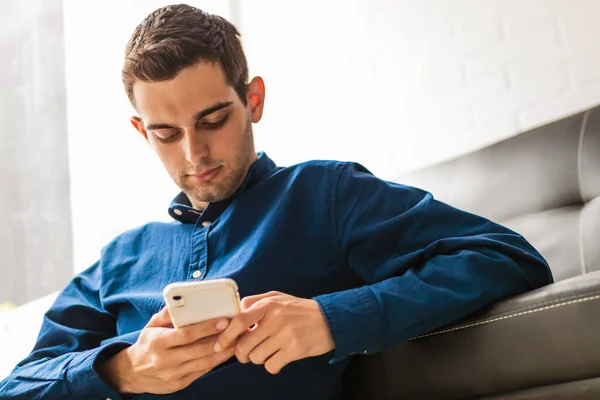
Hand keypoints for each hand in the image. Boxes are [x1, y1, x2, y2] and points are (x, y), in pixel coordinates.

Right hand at [98, 307, 234, 393]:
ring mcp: (173, 374)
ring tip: (238, 339)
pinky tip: (226, 351)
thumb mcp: (151, 326)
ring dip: (224, 351)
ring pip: (205, 362)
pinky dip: (216, 361)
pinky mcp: (180, 383)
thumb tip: (182, 300)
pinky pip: (203, 371)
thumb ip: (167, 313)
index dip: (206, 327)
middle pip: (199, 349)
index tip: (224, 320)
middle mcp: (165, 360)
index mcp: (157, 342)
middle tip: (238, 329)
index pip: (186, 335)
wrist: (133, 373)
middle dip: (222, 339)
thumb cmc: (147, 343)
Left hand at [214, 291, 334, 374]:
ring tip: (268, 351)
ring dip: (259, 359)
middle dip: (242, 354)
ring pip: (256, 358)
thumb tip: (234, 311)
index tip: (220, 345)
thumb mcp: (277, 297)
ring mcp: (285, 335)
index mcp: (268, 305)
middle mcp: (275, 319)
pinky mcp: (295, 350)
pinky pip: (271, 366)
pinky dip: (272, 365)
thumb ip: (255, 302)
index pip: (239, 320)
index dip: (226, 335)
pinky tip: (279, 358)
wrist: (329, 319)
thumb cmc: (299, 309)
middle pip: (244, 346)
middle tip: (248, 352)